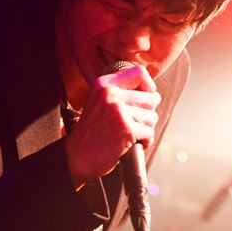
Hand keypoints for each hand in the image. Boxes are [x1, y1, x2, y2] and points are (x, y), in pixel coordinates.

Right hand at [65, 64, 159, 188]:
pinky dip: (146, 141)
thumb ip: (120, 93)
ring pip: (152, 117)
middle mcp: (110, 94)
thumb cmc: (93, 132)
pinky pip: (149, 133)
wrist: (76, 157)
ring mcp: (118, 111)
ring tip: (131, 135)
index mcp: (103, 84)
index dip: (149, 86)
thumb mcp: (99, 103)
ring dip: (146, 129)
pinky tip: (134, 144)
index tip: (148, 97)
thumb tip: (155, 94)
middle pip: (150, 98)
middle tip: (135, 124)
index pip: (139, 73)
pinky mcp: (126, 129)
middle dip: (147, 114)